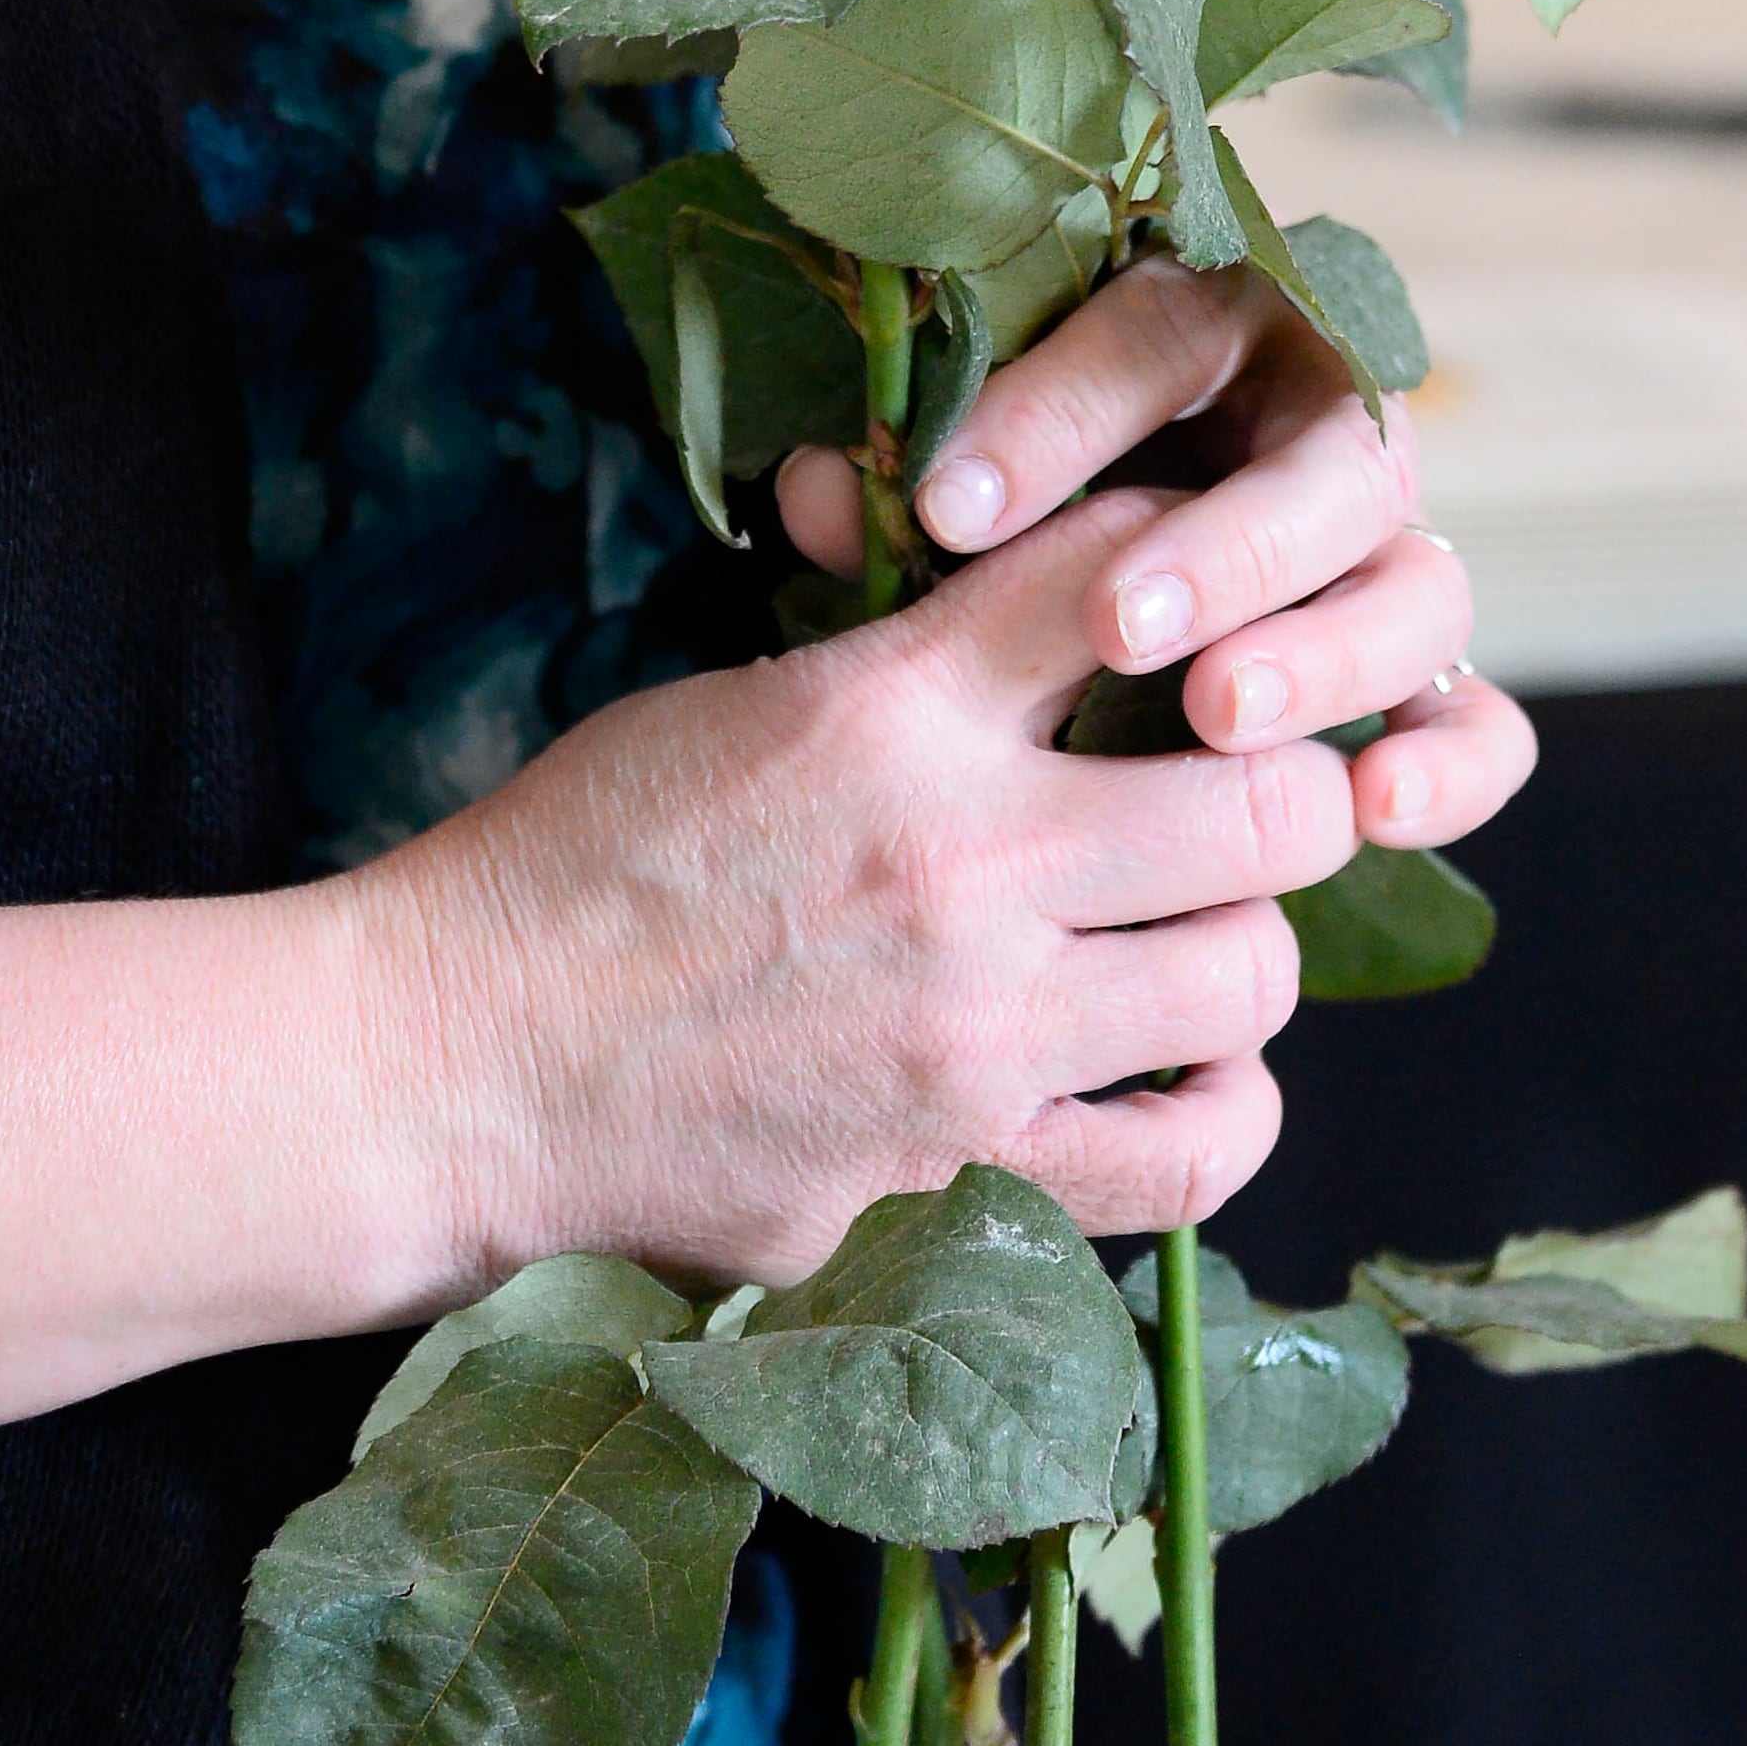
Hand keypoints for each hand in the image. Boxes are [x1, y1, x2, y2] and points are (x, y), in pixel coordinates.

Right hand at [358, 497, 1349, 1298]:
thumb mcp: (739, 694)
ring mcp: (975, 1041)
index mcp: (893, 712)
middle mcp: (963, 867)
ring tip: (1202, 926)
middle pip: (1267, 797)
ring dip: (1249, 940)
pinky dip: (1224, 1112)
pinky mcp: (959, 1182)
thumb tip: (1034, 569)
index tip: (1203, 599)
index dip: (1199, 563)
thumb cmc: (580, 855)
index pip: (1132, 581)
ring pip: (1253, 974)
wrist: (460, 1065)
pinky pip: (1185, 1163)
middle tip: (1251, 785)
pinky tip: (1196, 1070)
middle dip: (1286, 778)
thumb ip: (908, 646)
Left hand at [780, 259, 1537, 860]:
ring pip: (1420, 585)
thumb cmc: (1018, 491)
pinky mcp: (1427, 678)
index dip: (1054, 419)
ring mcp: (1392, 554)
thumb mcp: (964, 469)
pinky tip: (1376, 806)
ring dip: (1332, 653)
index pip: (1152, 341)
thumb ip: (909, 478)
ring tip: (1220, 717)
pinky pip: (1481, 717)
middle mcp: (1327, 426)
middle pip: (1328, 465)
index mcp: (1212, 329)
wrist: (1129, 554)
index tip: (947, 510)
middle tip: (1118, 629)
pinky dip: (1451, 758)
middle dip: (1227, 548)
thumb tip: (820, 496)